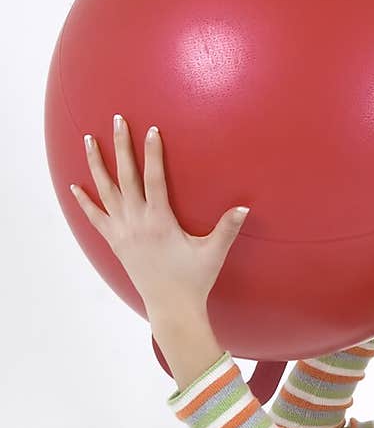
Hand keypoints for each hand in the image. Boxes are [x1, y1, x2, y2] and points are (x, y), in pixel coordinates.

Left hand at [70, 114, 249, 313]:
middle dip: (120, 146)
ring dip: (96, 164)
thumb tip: (244, 208)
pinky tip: (74, 186)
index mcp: (159, 222)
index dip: (152, 153)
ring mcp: (122, 232)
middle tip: (117, 120)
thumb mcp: (213, 253)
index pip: (153, 179)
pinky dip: (84, 201)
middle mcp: (136, 223)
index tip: (151, 130)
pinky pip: (95, 217)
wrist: (171, 307)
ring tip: (88, 139)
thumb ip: (227, 228)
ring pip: (105, 191)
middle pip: (125, 176)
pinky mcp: (115, 242)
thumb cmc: (194, 280)